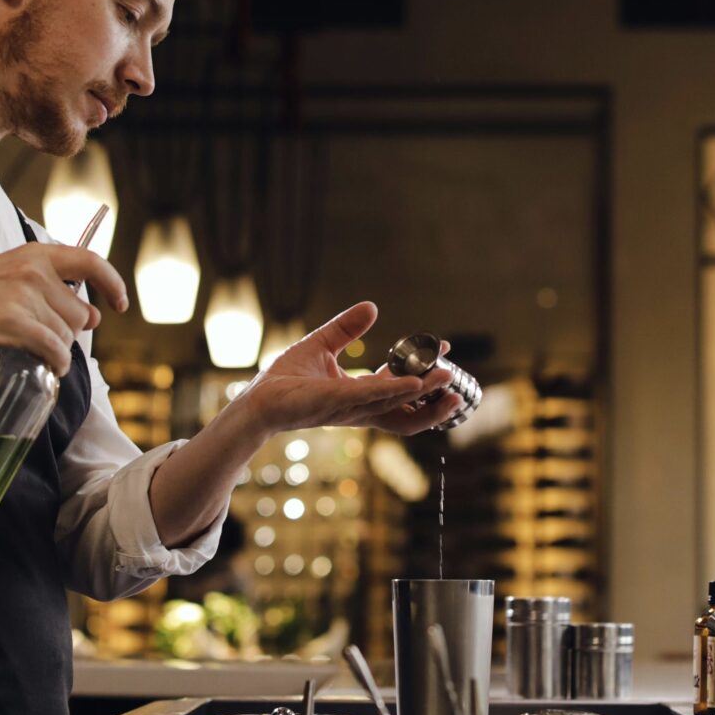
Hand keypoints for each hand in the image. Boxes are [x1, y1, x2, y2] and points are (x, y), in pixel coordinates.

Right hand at [0, 242, 127, 374]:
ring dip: (58, 351)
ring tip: (33, 350)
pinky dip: (55, 364)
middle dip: (69, 332)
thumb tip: (94, 316)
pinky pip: (52, 350)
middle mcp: (34, 271)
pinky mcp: (12, 322)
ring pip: (67, 335)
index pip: (90, 261)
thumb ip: (53, 290)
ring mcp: (23, 296)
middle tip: (42, 336)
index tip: (121, 305)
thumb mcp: (12, 277)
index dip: (112, 283)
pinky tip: (49, 367)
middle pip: (80, 313)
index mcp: (37, 254)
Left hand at [239, 301, 463, 435]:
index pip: (400, 387)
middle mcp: (359, 407)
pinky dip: (395, 390)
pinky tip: (415, 381)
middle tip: (456, 376)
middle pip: (407, 408)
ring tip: (449, 379)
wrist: (257, 398)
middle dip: (434, 397)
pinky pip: (371, 397)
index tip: (442, 350)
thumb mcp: (321, 345)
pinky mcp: (333, 402)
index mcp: (359, 396)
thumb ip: (346, 329)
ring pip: (397, 405)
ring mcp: (349, 408)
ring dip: (424, 394)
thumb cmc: (285, 379)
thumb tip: (372, 306)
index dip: (423, 373)